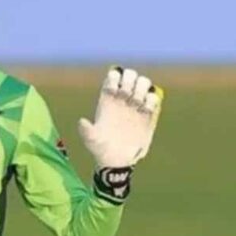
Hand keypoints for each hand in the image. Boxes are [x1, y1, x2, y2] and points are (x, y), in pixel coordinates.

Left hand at [78, 68, 163, 203]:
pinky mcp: (148, 115)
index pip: (112, 76)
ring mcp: (135, 105)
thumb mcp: (91, 141)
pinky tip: (146, 110)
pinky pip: (154, 98)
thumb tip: (81, 121)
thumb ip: (86, 131)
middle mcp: (122, 99)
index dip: (115, 78)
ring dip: (143, 88)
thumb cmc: (100, 149)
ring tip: (138, 102)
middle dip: (130, 80)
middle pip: (130, 75)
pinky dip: (152, 99)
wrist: (117, 160)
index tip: (114, 91)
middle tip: (128, 95)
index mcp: (107, 100)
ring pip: (143, 83)